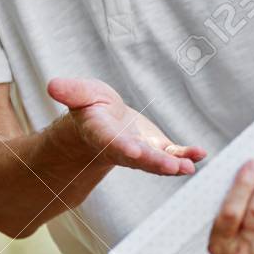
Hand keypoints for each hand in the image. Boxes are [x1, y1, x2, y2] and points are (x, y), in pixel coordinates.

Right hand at [47, 77, 205, 175]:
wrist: (104, 124)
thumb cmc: (91, 107)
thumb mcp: (81, 94)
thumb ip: (71, 91)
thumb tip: (52, 85)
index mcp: (100, 133)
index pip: (109, 141)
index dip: (121, 146)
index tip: (133, 151)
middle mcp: (121, 148)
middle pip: (137, 157)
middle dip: (154, 162)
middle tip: (171, 167)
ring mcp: (141, 152)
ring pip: (157, 160)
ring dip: (173, 165)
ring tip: (188, 167)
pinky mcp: (157, 150)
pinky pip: (173, 154)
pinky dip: (186, 155)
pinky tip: (200, 154)